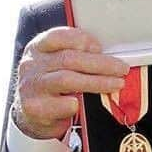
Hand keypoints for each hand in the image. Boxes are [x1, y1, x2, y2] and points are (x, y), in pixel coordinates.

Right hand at [12, 27, 128, 139]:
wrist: (30, 115)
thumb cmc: (51, 86)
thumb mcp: (58, 66)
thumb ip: (79, 58)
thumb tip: (111, 59)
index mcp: (39, 48)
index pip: (57, 36)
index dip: (81, 39)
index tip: (100, 47)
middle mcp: (32, 65)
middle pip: (68, 59)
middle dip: (100, 63)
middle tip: (121, 69)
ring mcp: (31, 86)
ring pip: (67, 80)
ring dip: (96, 82)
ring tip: (116, 84)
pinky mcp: (34, 108)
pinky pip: (61, 105)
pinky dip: (75, 104)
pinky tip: (83, 104)